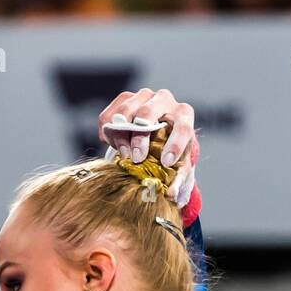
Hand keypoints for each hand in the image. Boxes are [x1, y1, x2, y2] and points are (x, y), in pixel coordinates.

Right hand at [98, 87, 198, 210]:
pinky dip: (107, 132)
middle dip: (140, 137)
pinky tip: (113, 144)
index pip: (182, 126)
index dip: (175, 144)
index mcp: (183, 114)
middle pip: (148, 111)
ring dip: (121, 135)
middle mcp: (165, 99)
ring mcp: (143, 96)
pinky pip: (109, 114)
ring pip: (125, 110)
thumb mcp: (178, 164)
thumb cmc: (169, 150)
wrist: (157, 134)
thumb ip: (176, 179)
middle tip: (136, 157)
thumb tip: (170, 194)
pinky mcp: (125, 99)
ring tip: (124, 154)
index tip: (166, 162)